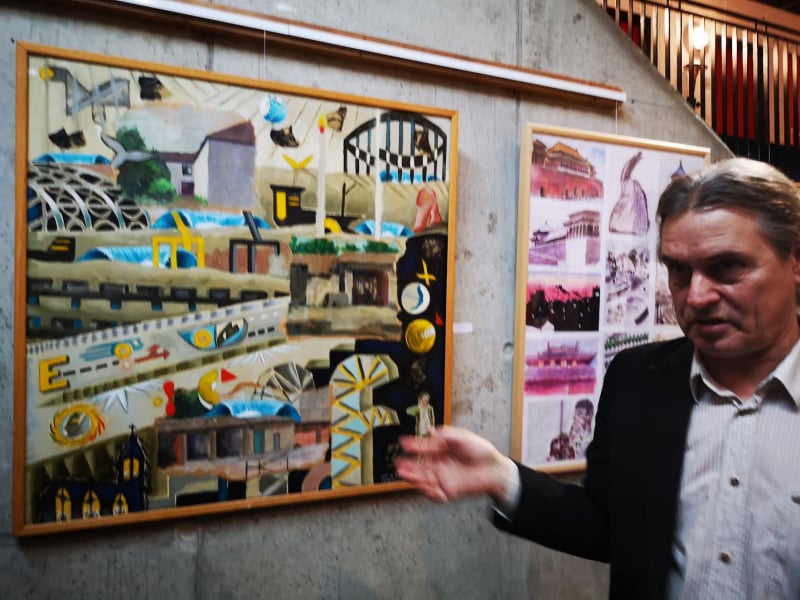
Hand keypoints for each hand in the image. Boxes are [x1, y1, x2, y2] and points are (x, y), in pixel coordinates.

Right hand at [395, 425, 511, 502]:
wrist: (496, 469)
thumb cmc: (482, 452)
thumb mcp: (464, 437)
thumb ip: (447, 435)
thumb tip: (431, 431)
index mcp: (442, 450)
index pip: (424, 448)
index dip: (414, 446)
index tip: (404, 442)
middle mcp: (441, 464)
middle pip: (420, 466)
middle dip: (409, 465)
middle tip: (399, 462)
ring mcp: (444, 478)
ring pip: (424, 479)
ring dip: (413, 477)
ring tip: (404, 473)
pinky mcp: (450, 490)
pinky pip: (435, 493)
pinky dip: (427, 491)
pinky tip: (421, 485)